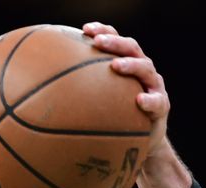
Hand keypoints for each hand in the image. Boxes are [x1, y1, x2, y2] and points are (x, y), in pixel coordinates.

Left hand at [82, 21, 169, 159]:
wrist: (143, 139)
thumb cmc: (117, 115)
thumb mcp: (99, 101)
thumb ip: (83, 91)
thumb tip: (44, 92)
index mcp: (127, 63)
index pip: (116, 40)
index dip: (103, 31)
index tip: (85, 29)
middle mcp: (142, 70)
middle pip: (131, 48)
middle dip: (114, 42)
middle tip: (98, 42)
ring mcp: (154, 86)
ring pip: (146, 69)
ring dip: (131, 65)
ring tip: (115, 66)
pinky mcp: (162, 106)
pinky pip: (157, 102)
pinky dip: (149, 100)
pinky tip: (139, 101)